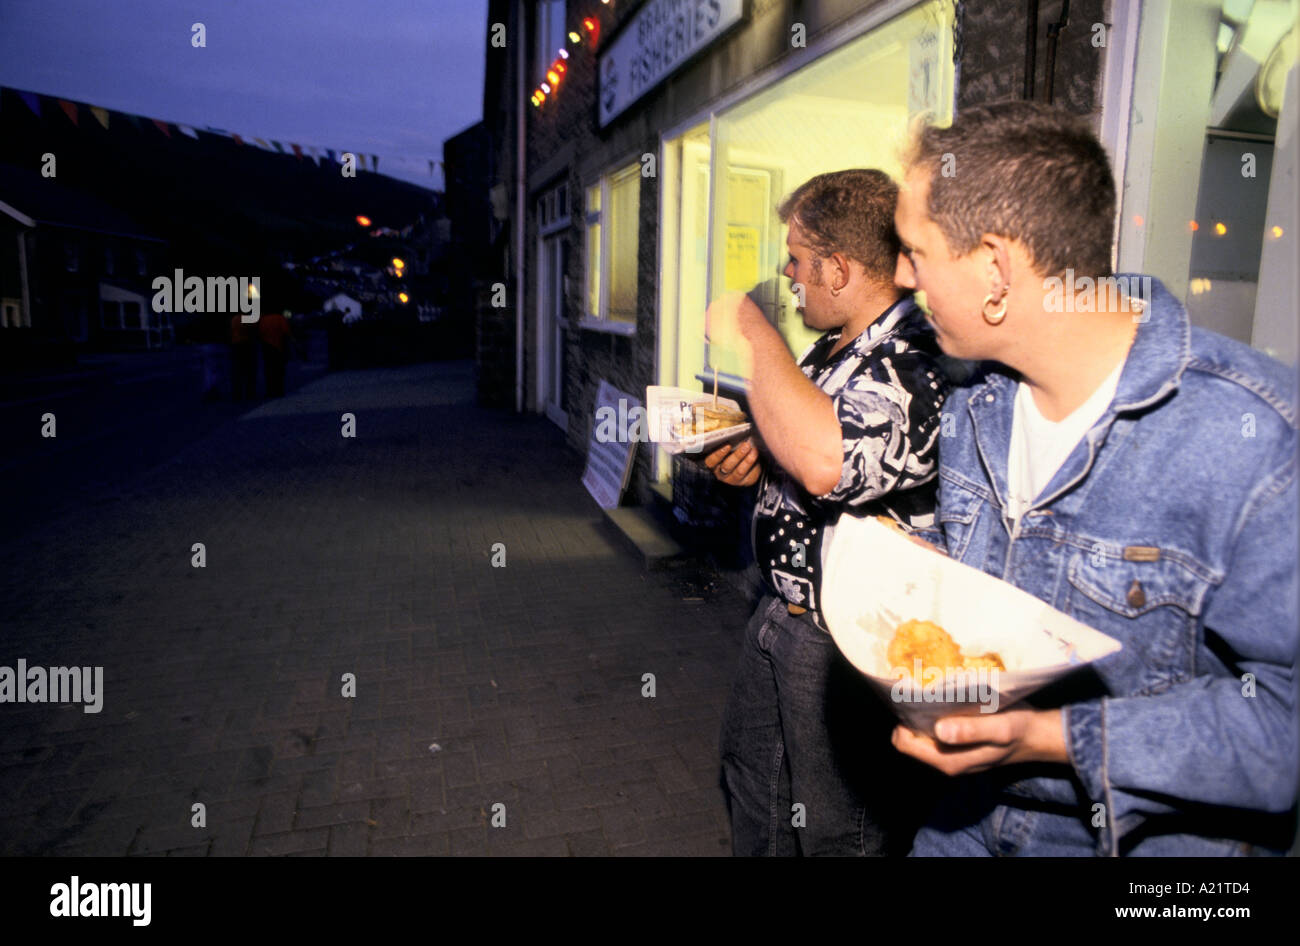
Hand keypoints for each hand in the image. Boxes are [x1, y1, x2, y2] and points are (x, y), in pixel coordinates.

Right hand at [703, 438, 761, 486]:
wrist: (745, 461)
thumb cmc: (732, 448)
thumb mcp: (725, 444)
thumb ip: (722, 438)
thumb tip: (722, 428)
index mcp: (713, 464)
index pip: (711, 461)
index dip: (718, 453)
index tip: (728, 444)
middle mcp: (721, 473)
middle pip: (727, 466)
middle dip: (737, 455)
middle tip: (746, 445)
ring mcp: (733, 479)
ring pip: (739, 471)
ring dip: (747, 460)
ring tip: (754, 449)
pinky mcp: (745, 482)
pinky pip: (750, 475)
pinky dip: (755, 464)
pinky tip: (758, 454)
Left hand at [891, 708, 1067, 775]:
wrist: (1038, 736)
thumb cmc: (1019, 730)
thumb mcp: (1000, 728)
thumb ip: (971, 731)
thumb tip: (939, 731)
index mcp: (951, 761)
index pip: (906, 745)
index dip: (902, 722)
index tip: (908, 698)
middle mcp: (946, 761)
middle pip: (908, 740)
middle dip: (908, 716)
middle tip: (915, 690)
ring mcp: (951, 755)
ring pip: (920, 736)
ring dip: (920, 716)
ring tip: (925, 692)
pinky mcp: (957, 746)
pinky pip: (933, 733)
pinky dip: (931, 716)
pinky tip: (939, 700)